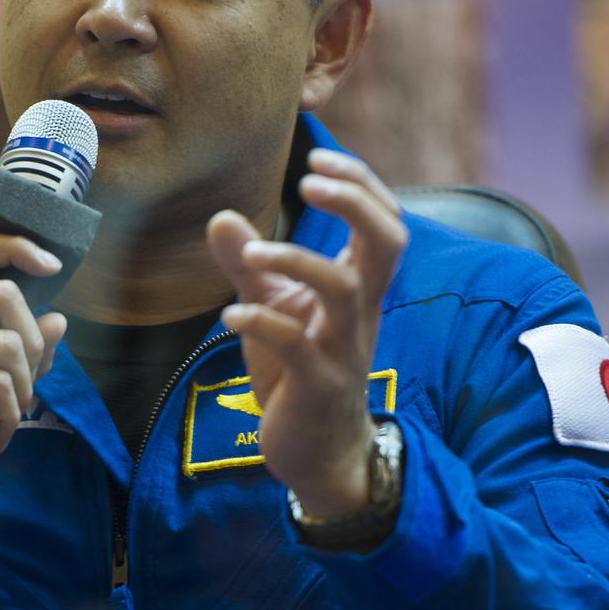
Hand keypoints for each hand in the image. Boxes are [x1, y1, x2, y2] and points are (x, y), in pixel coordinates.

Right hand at [0, 230, 65, 574]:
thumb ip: (8, 348)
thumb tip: (58, 321)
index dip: (17, 247)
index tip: (51, 266)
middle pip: (5, 295)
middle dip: (33, 346)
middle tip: (24, 389)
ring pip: (9, 345)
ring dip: (23, 391)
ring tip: (6, 418)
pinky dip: (8, 416)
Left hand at [206, 149, 406, 522]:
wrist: (316, 451)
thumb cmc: (297, 373)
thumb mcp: (271, 308)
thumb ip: (249, 263)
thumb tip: (221, 216)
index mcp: (359, 288)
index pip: (384, 220)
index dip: (362, 183)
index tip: (318, 158)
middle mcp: (361, 312)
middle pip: (387, 242)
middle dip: (354, 203)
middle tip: (307, 182)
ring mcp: (344, 349)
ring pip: (343, 289)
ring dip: (296, 260)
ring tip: (253, 255)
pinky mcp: (317, 386)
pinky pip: (297, 347)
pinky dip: (260, 325)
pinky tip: (229, 318)